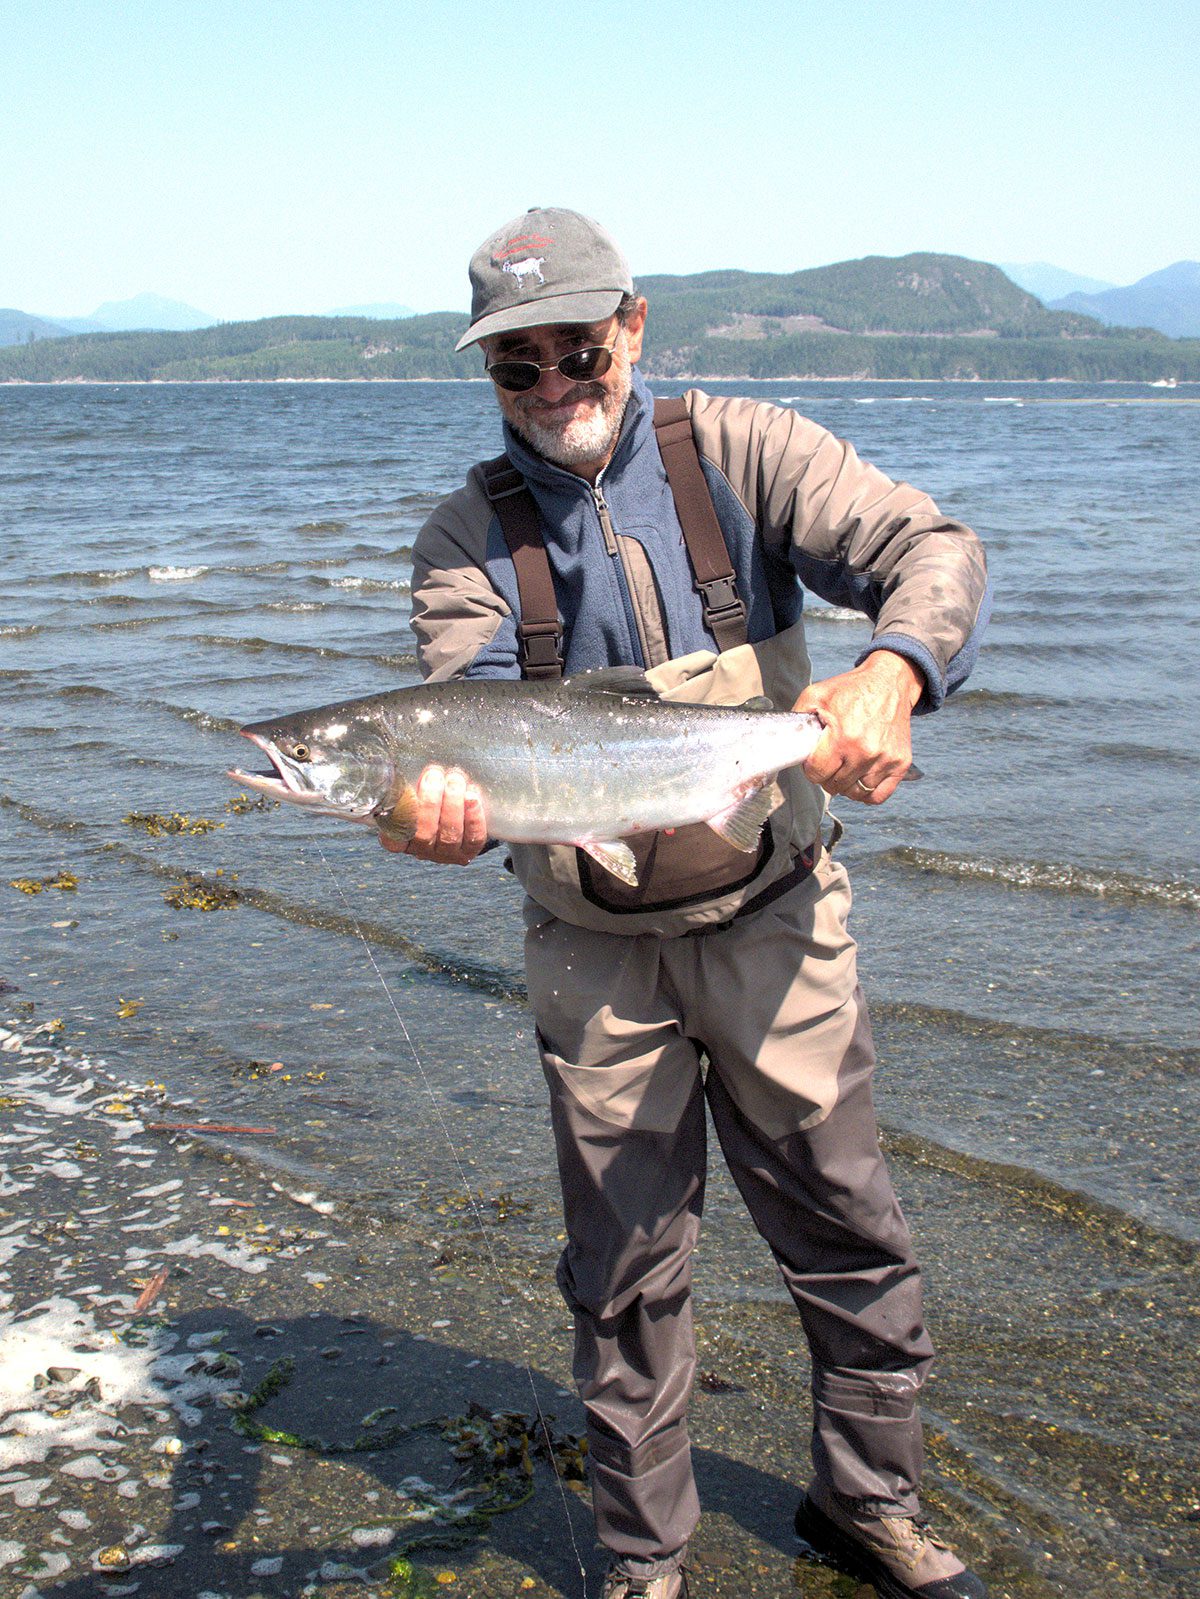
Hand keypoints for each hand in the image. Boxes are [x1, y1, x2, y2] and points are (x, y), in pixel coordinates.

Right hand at [378, 765, 488, 862]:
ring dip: (452, 805)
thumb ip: (410, 784)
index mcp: (402, 837)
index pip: (394, 839)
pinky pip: (473, 838)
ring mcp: (447, 853)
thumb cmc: (433, 793)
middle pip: (424, 834)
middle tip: (434, 776)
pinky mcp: (470, 851)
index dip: (399, 818)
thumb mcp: (416, 788)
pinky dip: (473, 817)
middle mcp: (422, 849)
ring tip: (455, 781)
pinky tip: (472, 796)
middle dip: (429, 803)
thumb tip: (409, 768)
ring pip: (449, 836)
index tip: (404, 791)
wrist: (462, 808)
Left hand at [795, 651, 923, 804]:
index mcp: (843, 737)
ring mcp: (885, 759)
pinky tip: (859, 779)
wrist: (890, 682)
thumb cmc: (852, 690)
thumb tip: (787, 742)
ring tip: (844, 768)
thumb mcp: (816, 695)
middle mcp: (866, 752)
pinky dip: (867, 793)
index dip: (811, 768)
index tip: (815, 759)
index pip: (817, 774)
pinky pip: (878, 796)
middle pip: (835, 786)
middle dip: (827, 776)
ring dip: (846, 785)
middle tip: (830, 761)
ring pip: (856, 793)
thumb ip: (798, 719)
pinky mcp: (900, 764)